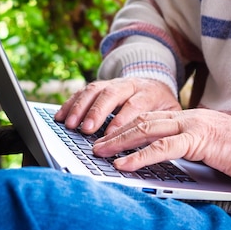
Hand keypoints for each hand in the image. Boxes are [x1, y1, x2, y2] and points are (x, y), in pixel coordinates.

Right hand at [54, 77, 181, 134]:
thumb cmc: (162, 106)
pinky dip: (70, 103)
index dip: (121, 120)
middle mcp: (129, 84)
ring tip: (69, 124)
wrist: (156, 82)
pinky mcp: (100, 86)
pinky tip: (60, 116)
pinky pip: (82, 91)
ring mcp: (113, 83)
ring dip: (79, 107)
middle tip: (86, 129)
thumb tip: (155, 147)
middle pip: (111, 93)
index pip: (135, 105)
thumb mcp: (171, 114)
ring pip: (94, 90)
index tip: (110, 136)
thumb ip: (162, 126)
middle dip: (97, 112)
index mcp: (149, 92)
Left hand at [92, 109, 230, 182]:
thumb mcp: (211, 149)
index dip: (127, 127)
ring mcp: (193, 126)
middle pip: (142, 121)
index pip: (151, 119)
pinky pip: (164, 147)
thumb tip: (167, 163)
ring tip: (100, 152)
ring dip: (120, 142)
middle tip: (94, 144)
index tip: (108, 137)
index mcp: (189, 119)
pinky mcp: (200, 140)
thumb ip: (189, 151)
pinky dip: (140, 156)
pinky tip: (124, 164)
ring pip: (147, 129)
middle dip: (115, 132)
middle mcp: (188, 117)